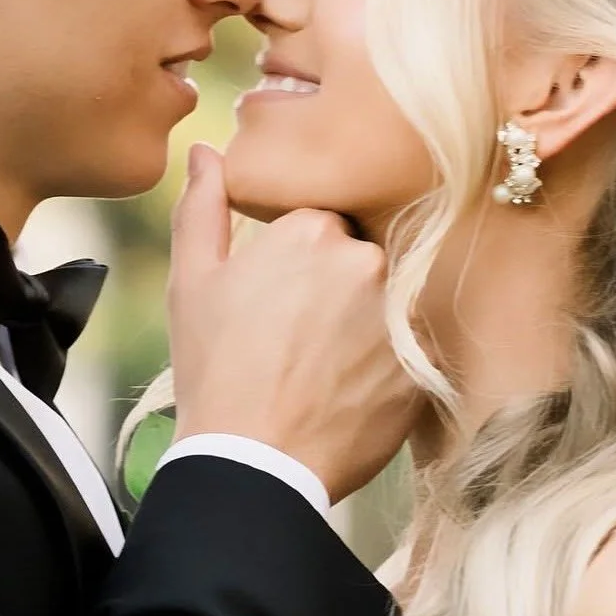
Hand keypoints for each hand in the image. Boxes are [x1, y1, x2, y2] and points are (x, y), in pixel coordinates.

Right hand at [168, 145, 420, 503]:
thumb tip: (207, 150)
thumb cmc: (214, 372)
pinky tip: (348, 396)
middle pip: (361, 257)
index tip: (281, 297)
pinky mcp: (423, 366)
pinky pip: (411, 354)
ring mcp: (399, 313)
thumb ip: (203, 206)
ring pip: (388, 303)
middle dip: (337, 289)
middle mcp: (365, 260)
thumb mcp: (192, 282)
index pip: (323, 221)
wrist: (252, 465)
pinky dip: (385, 370)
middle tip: (298, 339)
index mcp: (310, 230)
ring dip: (364, 326)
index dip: (300, 259)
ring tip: (324, 371)